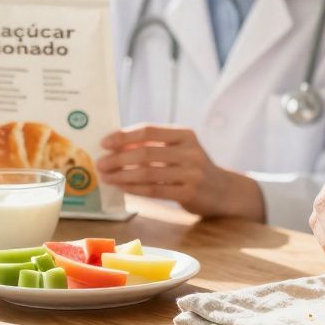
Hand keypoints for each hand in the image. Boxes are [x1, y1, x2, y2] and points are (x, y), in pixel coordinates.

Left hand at [97, 124, 263, 219]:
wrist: (224, 190)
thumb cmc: (193, 167)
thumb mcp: (180, 148)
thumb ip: (154, 145)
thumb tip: (117, 145)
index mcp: (185, 134)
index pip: (149, 131)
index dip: (124, 136)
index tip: (104, 143)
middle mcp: (190, 151)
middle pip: (145, 154)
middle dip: (118, 159)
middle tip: (101, 164)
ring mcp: (191, 173)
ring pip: (148, 174)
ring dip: (122, 176)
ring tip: (106, 177)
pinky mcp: (189, 193)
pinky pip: (154, 191)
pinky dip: (135, 189)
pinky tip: (122, 187)